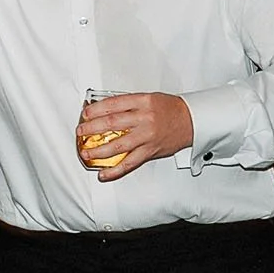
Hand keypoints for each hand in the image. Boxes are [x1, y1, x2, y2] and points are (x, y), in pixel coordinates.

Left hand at [78, 91, 193, 180]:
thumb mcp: (148, 98)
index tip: (85, 114)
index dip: (96, 110)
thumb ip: (127, 104)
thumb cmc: (170, 109)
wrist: (193, 120)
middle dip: (92, 128)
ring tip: (85, 153)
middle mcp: (145, 119)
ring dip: (98, 151)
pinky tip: (103, 173)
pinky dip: (115, 170)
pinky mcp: (150, 151)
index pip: (113, 105)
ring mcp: (147, 136)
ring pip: (118, 145)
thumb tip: (103, 110)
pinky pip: (130, 163)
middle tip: (81, 132)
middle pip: (112, 124)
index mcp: (143, 102)